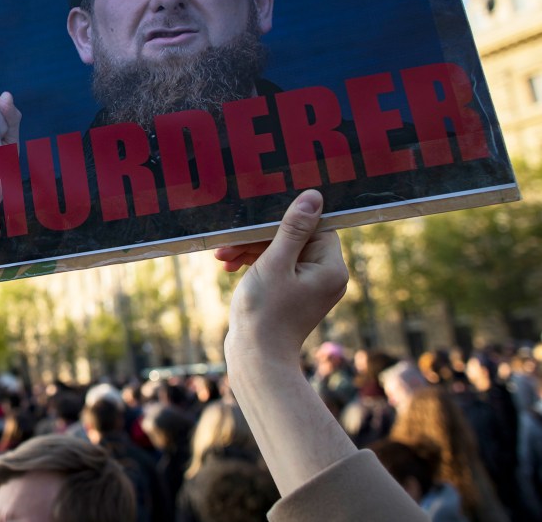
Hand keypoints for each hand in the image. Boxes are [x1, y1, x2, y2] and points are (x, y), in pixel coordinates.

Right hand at [216, 189, 348, 365]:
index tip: (253, 226)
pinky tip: (230, 267)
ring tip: (223, 257)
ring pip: (282, 253)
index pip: (314, 227)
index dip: (282, 223)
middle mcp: (327, 276)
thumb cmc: (265, 312)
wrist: (256, 359)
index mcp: (331, 268)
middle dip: (259, 239)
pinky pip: (278, 268)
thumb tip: (314, 196)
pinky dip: (256, 265)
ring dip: (251, 251)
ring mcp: (311, 287)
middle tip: (228, 244)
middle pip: (295, 239)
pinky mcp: (294, 295)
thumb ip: (293, 228)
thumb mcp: (274, 262)